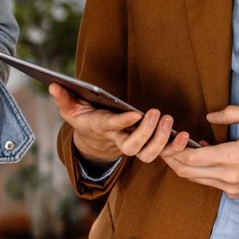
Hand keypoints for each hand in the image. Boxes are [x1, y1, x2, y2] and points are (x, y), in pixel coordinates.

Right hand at [50, 84, 189, 165]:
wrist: (95, 139)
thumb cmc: (85, 118)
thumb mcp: (71, 108)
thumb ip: (64, 98)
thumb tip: (53, 84)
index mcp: (102, 128)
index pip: (112, 127)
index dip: (123, 122)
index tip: (134, 113)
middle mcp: (118, 141)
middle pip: (133, 146)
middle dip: (146, 132)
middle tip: (156, 113)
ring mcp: (134, 147)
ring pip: (148, 153)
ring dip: (161, 140)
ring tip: (169, 120)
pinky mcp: (146, 148)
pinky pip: (162, 154)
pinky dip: (175, 148)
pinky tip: (185, 135)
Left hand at [163, 106, 238, 200]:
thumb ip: (232, 113)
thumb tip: (209, 117)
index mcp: (233, 157)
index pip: (190, 158)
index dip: (174, 148)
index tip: (170, 136)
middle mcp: (229, 177)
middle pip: (186, 172)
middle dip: (172, 158)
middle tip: (167, 143)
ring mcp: (232, 189)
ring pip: (197, 180)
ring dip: (187, 165)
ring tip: (184, 148)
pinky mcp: (236, 195)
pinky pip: (212, 184)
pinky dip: (203, 172)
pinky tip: (210, 157)